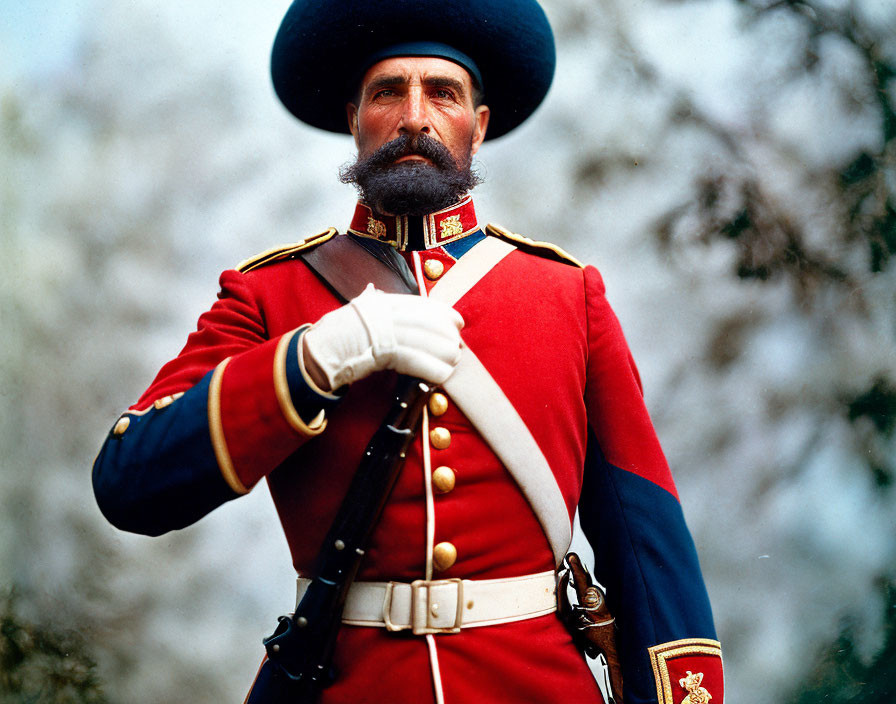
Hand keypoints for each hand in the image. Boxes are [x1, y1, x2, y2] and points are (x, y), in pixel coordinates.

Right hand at [302, 284, 463, 390]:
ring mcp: (386, 332)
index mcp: (385, 302)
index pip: (423, 304)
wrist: (320, 350)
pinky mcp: (384, 353)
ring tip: (453, 362)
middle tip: (456, 348)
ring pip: (426, 342)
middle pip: (429, 323)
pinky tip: (442, 375)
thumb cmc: (337, 332)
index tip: (458, 322)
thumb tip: (372, 289)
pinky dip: (432, 369)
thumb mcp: (355, 308)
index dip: (444, 314)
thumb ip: (369, 300)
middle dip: (447, 336)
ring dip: (444, 355)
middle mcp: (388, 313)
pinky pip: (415, 361)